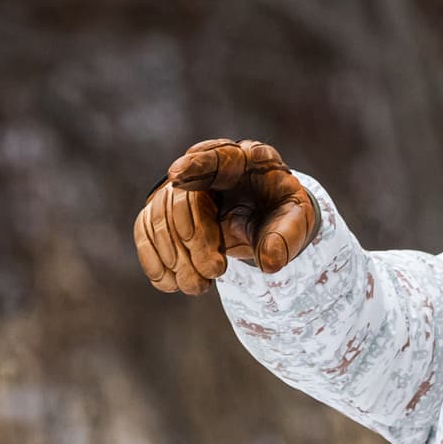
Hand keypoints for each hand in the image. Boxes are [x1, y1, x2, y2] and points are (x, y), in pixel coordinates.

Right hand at [135, 139, 318, 294]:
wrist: (268, 220)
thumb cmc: (282, 213)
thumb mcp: (296, 222)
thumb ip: (286, 238)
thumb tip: (269, 263)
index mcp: (244, 161)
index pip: (217, 156)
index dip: (196, 164)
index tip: (177, 174)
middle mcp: (207, 169)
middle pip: (184, 196)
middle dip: (196, 238)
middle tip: (216, 272)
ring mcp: (182, 190)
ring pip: (160, 215)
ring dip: (174, 255)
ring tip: (197, 287)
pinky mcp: (166, 212)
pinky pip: (146, 230)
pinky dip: (153, 257)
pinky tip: (168, 283)